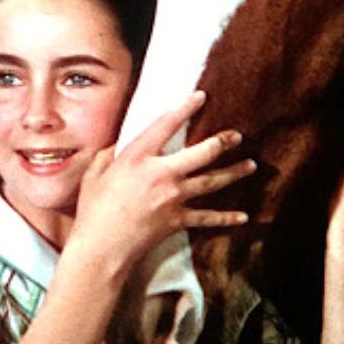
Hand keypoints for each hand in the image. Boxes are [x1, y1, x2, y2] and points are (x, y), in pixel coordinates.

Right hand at [70, 91, 255, 268]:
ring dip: (233, 172)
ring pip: (212, 181)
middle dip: (222, 142)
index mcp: (138, 157)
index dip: (185, 108)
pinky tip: (243, 217)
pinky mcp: (178, 219)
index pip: (165, 125)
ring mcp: (173, 197)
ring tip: (250, 165)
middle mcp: (161, 174)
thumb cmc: (93, 211)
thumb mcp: (95, 175)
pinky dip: (226, 218)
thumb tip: (116, 149)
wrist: (102, 247)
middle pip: (201, 153)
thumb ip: (108, 157)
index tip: (200, 96)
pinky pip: (207, 217)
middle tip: (237, 135)